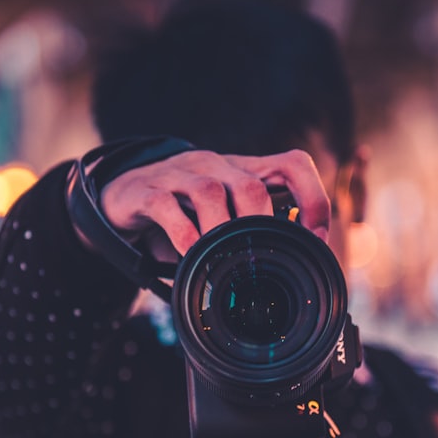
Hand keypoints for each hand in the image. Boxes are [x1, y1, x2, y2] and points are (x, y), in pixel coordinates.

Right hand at [99, 149, 330, 260]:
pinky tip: (190, 254)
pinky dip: (183, 234)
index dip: (312, 198)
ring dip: (222, 231)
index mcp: (243, 170)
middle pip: (251, 185)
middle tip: (262, 259)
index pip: (293, 165)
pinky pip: (166, 207)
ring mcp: (179, 175)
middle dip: (263, 225)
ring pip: (210, 192)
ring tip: (223, 260)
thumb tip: (294, 272)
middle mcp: (215, 166)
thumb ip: (255, 232)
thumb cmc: (184, 209)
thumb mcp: (225, 214)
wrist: (123, 194)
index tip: (314, 238)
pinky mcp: (146, 191)